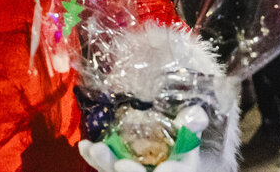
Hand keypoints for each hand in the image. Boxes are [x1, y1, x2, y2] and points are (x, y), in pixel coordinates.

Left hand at [79, 106, 207, 171]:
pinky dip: (92, 157)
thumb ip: (192, 122)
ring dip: (105, 164)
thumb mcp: (188, 129)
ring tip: (95, 149)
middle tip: (121, 165)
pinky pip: (102, 165)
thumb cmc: (179, 136)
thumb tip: (194, 114)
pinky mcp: (115, 166)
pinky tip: (84, 146)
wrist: (165, 143)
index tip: (165, 169)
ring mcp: (133, 170)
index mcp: (179, 166)